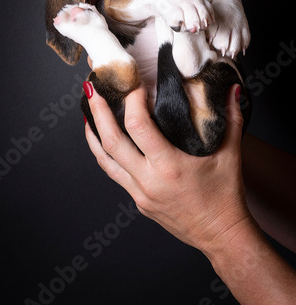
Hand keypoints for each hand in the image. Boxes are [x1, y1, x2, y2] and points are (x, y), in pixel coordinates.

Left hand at [84, 83, 251, 256]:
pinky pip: (113, 173)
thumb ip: (232, 118)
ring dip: (93, 133)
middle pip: (112, 141)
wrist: (221, 235)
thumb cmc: (226, 195)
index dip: (132, 101)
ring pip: (105, 160)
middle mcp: (149, 180)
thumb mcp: (231, 154)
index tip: (135, 85)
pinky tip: (101, 140)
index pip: (138, 126)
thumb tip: (232, 89)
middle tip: (91, 89)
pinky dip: (104, 153)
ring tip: (87, 111)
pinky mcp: (138, 200)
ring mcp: (140, 193)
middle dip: (98, 112)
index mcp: (169, 166)